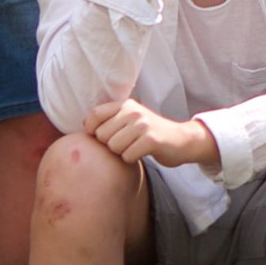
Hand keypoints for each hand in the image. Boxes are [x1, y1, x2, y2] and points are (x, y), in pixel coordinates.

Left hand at [87, 98, 215, 165]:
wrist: (182, 140)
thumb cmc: (150, 134)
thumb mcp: (131, 120)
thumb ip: (111, 119)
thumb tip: (83, 125)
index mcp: (126, 105)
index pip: (95, 115)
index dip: (91, 129)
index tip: (99, 137)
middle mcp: (134, 111)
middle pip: (102, 135)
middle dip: (110, 144)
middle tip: (125, 143)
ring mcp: (143, 124)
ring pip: (113, 146)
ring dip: (122, 152)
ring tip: (134, 148)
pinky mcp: (151, 139)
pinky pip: (127, 155)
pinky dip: (131, 159)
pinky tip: (142, 153)